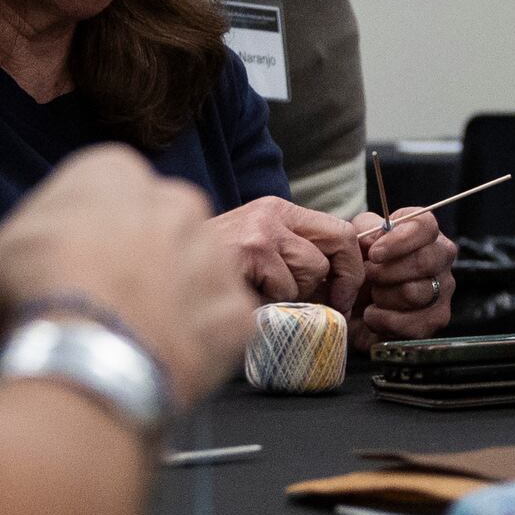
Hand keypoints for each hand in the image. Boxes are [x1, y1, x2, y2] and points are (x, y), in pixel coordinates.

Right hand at [0, 145, 253, 407]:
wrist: (83, 349)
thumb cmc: (24, 295)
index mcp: (112, 171)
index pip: (99, 198)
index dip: (75, 243)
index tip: (58, 276)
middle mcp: (177, 200)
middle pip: (154, 234)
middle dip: (131, 268)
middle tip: (96, 313)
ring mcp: (214, 255)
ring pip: (190, 281)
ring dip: (165, 307)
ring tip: (124, 346)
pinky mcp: (237, 311)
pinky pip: (215, 330)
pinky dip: (191, 350)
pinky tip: (155, 366)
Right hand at [212, 196, 364, 311]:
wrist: (161, 268)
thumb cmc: (211, 271)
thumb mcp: (258, 252)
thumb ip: (293, 256)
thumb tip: (339, 283)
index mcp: (278, 210)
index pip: (340, 228)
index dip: (353, 264)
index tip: (345, 292)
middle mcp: (272, 212)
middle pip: (340, 240)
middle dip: (345, 278)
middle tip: (334, 304)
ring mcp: (262, 229)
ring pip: (314, 268)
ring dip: (297, 293)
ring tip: (266, 294)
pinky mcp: (252, 250)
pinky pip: (287, 287)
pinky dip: (272, 301)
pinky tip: (248, 296)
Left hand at [353, 209, 456, 345]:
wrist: (355, 303)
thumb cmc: (362, 265)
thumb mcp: (358, 240)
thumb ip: (364, 231)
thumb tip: (372, 240)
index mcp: (424, 233)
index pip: (426, 226)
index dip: (399, 240)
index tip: (374, 254)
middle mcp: (441, 258)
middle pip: (424, 261)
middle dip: (386, 272)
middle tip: (367, 276)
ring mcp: (443, 289)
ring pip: (414, 293)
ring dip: (382, 296)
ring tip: (371, 295)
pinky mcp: (437, 318)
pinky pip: (411, 323)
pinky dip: (383, 320)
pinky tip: (374, 314)